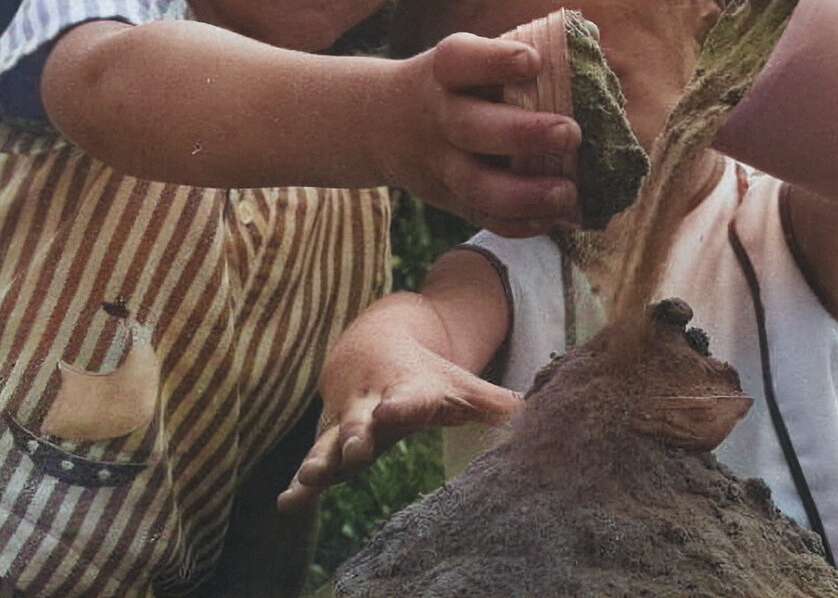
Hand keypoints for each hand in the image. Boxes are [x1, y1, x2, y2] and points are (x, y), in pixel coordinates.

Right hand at [276, 314, 521, 513]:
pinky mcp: (328, 441)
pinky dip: (300, 483)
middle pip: (363, 421)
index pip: (407, 398)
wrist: (371, 346)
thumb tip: (538, 411)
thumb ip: (493, 402)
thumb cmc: (424, 375)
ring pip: (330, 443)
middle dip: (358, 436)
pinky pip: (313, 462)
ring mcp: (345, 423)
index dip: (401, 405)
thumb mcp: (458, 385)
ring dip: (321, 460)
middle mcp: (371, 405)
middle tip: (356, 450)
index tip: (393, 410)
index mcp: (407, 390)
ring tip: (308, 478)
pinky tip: (287, 504)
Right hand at [390, 32, 582, 236]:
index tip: (534, 61)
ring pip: (476, 185)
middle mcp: (440, 117)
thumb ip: (522, 48)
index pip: (461, 61)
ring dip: (524, 194)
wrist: (381, 123)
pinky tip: (554, 220)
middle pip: (471, 128)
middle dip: (523, 133)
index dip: (495, 60)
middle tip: (571, 133)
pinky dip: (518, 224)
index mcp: (445, 73)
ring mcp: (441, 163)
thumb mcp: (469, 59)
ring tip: (568, 193)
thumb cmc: (456, 84)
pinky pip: (481, 216)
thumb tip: (591, 35)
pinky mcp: (449, 198)